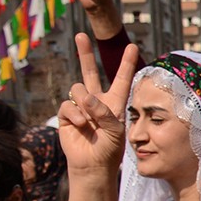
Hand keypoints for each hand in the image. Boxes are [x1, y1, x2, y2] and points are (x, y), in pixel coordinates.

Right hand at [58, 35, 139, 178]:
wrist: (93, 164)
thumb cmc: (110, 149)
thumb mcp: (115, 130)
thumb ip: (104, 113)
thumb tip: (86, 98)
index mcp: (115, 102)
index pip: (122, 79)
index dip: (126, 63)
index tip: (132, 46)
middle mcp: (97, 101)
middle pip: (90, 72)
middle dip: (85, 53)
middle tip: (81, 35)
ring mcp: (81, 106)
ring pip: (78, 88)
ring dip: (85, 103)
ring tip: (91, 121)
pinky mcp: (68, 114)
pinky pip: (69, 104)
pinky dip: (76, 114)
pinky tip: (83, 126)